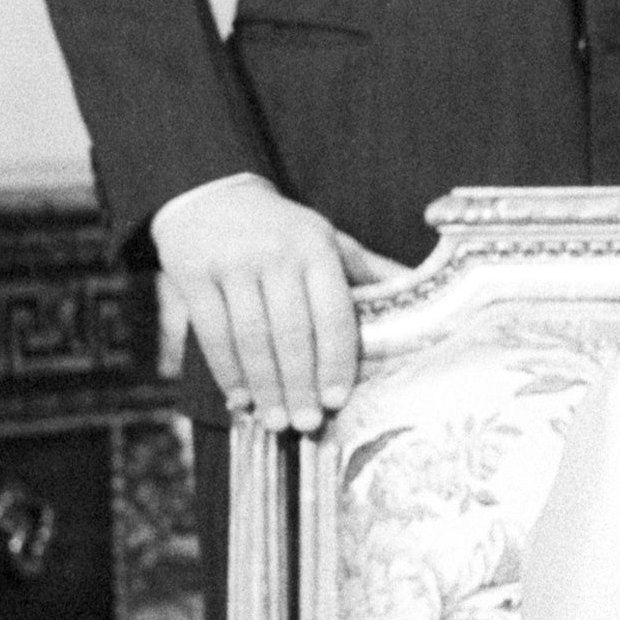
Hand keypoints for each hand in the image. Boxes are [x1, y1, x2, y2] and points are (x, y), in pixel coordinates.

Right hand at [150, 173, 403, 429]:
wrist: (211, 195)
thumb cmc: (283, 231)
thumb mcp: (329, 241)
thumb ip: (369, 272)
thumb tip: (426, 296)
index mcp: (317, 248)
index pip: (333, 314)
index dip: (337, 362)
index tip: (339, 400)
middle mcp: (276, 254)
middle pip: (292, 333)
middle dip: (300, 385)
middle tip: (307, 423)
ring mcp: (232, 264)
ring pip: (251, 338)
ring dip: (265, 386)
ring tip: (274, 421)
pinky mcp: (192, 274)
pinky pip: (212, 334)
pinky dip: (227, 372)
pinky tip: (240, 398)